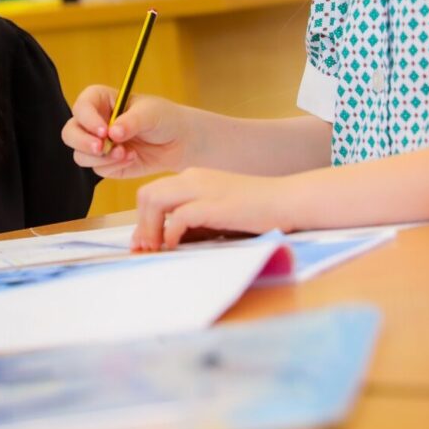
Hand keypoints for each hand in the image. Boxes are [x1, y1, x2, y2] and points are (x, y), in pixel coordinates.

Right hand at [61, 85, 190, 179]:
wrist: (179, 142)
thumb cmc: (164, 118)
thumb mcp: (151, 113)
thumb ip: (131, 121)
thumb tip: (113, 133)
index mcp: (101, 101)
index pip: (82, 106)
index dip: (88, 119)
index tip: (104, 131)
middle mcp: (94, 122)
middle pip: (70, 133)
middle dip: (83, 142)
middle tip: (101, 148)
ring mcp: (98, 144)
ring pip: (80, 155)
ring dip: (102, 157)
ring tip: (126, 153)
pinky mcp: (105, 163)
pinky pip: (98, 169)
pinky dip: (113, 166)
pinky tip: (132, 158)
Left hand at [131, 168, 283, 250]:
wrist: (288, 200)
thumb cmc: (257, 212)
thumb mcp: (218, 215)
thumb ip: (195, 223)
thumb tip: (167, 242)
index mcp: (193, 178)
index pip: (153, 193)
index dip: (142, 220)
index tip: (144, 244)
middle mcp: (193, 178)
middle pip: (147, 194)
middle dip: (140, 224)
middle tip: (144, 250)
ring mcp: (203, 189)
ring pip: (155, 200)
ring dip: (149, 229)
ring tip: (155, 250)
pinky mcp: (214, 204)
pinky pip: (178, 217)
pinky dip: (171, 233)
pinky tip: (176, 246)